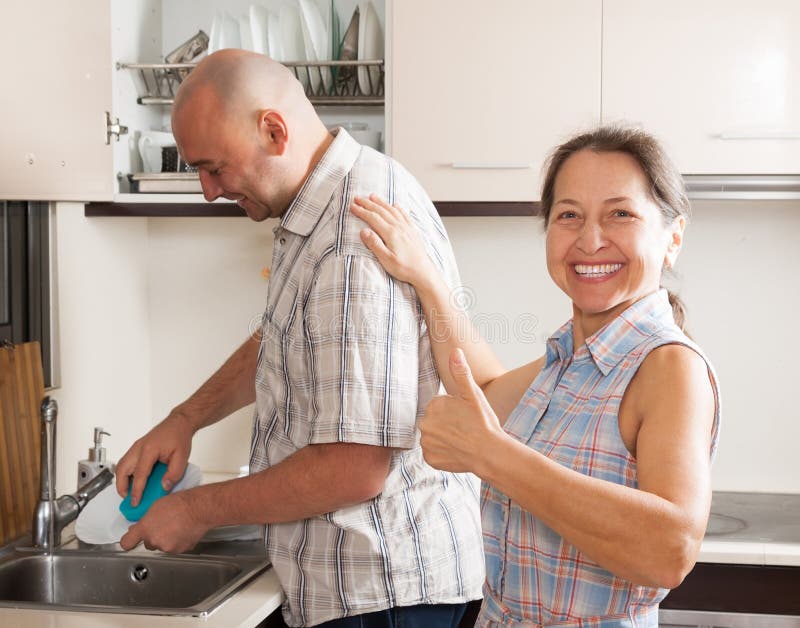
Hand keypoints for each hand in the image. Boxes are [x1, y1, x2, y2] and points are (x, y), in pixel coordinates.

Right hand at [115, 412, 194, 506]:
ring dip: (122, 480)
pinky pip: (126, 462)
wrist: (179, 423)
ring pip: (121, 466)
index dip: (136, 490)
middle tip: (128, 498)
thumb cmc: (179, 436)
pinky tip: (134, 481)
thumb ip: (174, 474)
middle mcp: (139, 448)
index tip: (135, 502)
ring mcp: (136, 447)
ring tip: (130, 492)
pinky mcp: (137, 448)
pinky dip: (126, 473)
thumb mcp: (182, 457)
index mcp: (149, 450)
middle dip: (121, 486)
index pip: (139, 474)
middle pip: (121, 469)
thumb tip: (164, 487)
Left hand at [119, 489, 208, 552]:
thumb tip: (142, 526)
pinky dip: (178, 541)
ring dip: (167, 539)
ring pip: (163, 546)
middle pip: (148, 543)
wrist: (200, 508)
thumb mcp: (156, 505)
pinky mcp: (180, 550)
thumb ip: (146, 520)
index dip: (128, 541)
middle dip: (154, 536)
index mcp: (145, 528)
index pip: (127, 542)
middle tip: (163, 524)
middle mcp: (154, 540)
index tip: (129, 540)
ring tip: (176, 525)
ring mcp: (167, 547)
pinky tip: (183, 530)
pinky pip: (175, 547)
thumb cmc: (182, 503)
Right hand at [350, 195, 437, 287]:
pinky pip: (404, 215)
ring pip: (392, 210)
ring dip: (381, 202)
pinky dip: (397, 208)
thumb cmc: (404, 268)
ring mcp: (407, 227)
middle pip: (381, 211)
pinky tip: (395, 205)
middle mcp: (399, 227)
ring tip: (372, 196)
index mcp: (391, 233)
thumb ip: (374, 244)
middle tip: (357, 198)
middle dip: (368, 203)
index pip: (373, 218)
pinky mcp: (413, 231)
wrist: (423, 272)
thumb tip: (363, 231)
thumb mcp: (386, 259)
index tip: (352, 206)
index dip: (361, 211)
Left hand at [419, 348, 505, 472]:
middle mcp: (424, 424)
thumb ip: (461, 372)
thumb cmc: (483, 422)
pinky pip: (433, 453)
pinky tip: (456, 450)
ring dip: (443, 438)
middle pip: (434, 421)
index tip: (465, 416)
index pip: (439, 406)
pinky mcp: (429, 459)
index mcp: (433, 405)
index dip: (453, 410)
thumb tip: (455, 351)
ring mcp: (426, 443)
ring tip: (462, 439)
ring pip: (433, 437)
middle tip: (464, 428)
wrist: (489, 453)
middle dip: (446, 423)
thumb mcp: (473, 394)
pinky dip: (442, 452)